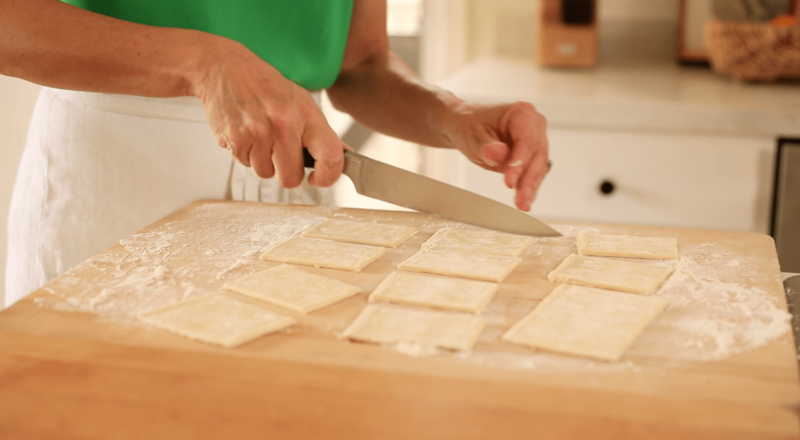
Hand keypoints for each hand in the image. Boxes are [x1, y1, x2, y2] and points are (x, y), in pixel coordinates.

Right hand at [191, 39, 345, 187]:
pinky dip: (246, 155)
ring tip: (261, 136)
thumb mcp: (301, 101)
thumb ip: (321, 132)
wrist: (224, 68)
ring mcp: (257, 134)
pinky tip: (246, 134)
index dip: (328, 176)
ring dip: (264, 162)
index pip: (331, 156)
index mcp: (306, 115)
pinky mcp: (234, 140)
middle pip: (291, 178)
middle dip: (287, 171)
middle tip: (281, 151)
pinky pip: (245, 165)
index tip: (318, 178)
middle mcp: (283, 125)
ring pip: (266, 174)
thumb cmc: (265, 84)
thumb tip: (344, 154)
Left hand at [442, 101, 548, 211]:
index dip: (519, 164)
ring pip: (539, 167)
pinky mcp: (532, 155)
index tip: (509, 183)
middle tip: (520, 200)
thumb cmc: (470, 126)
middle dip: (528, 180)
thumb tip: (498, 153)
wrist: (467, 127)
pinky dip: (529, 187)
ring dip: (530, 187)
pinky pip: (534, 173)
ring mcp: (536, 140)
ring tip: (522, 204)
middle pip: (537, 156)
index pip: (526, 141)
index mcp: (522, 113)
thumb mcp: (472, 136)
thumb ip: (485, 146)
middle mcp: (534, 125)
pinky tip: (524, 201)